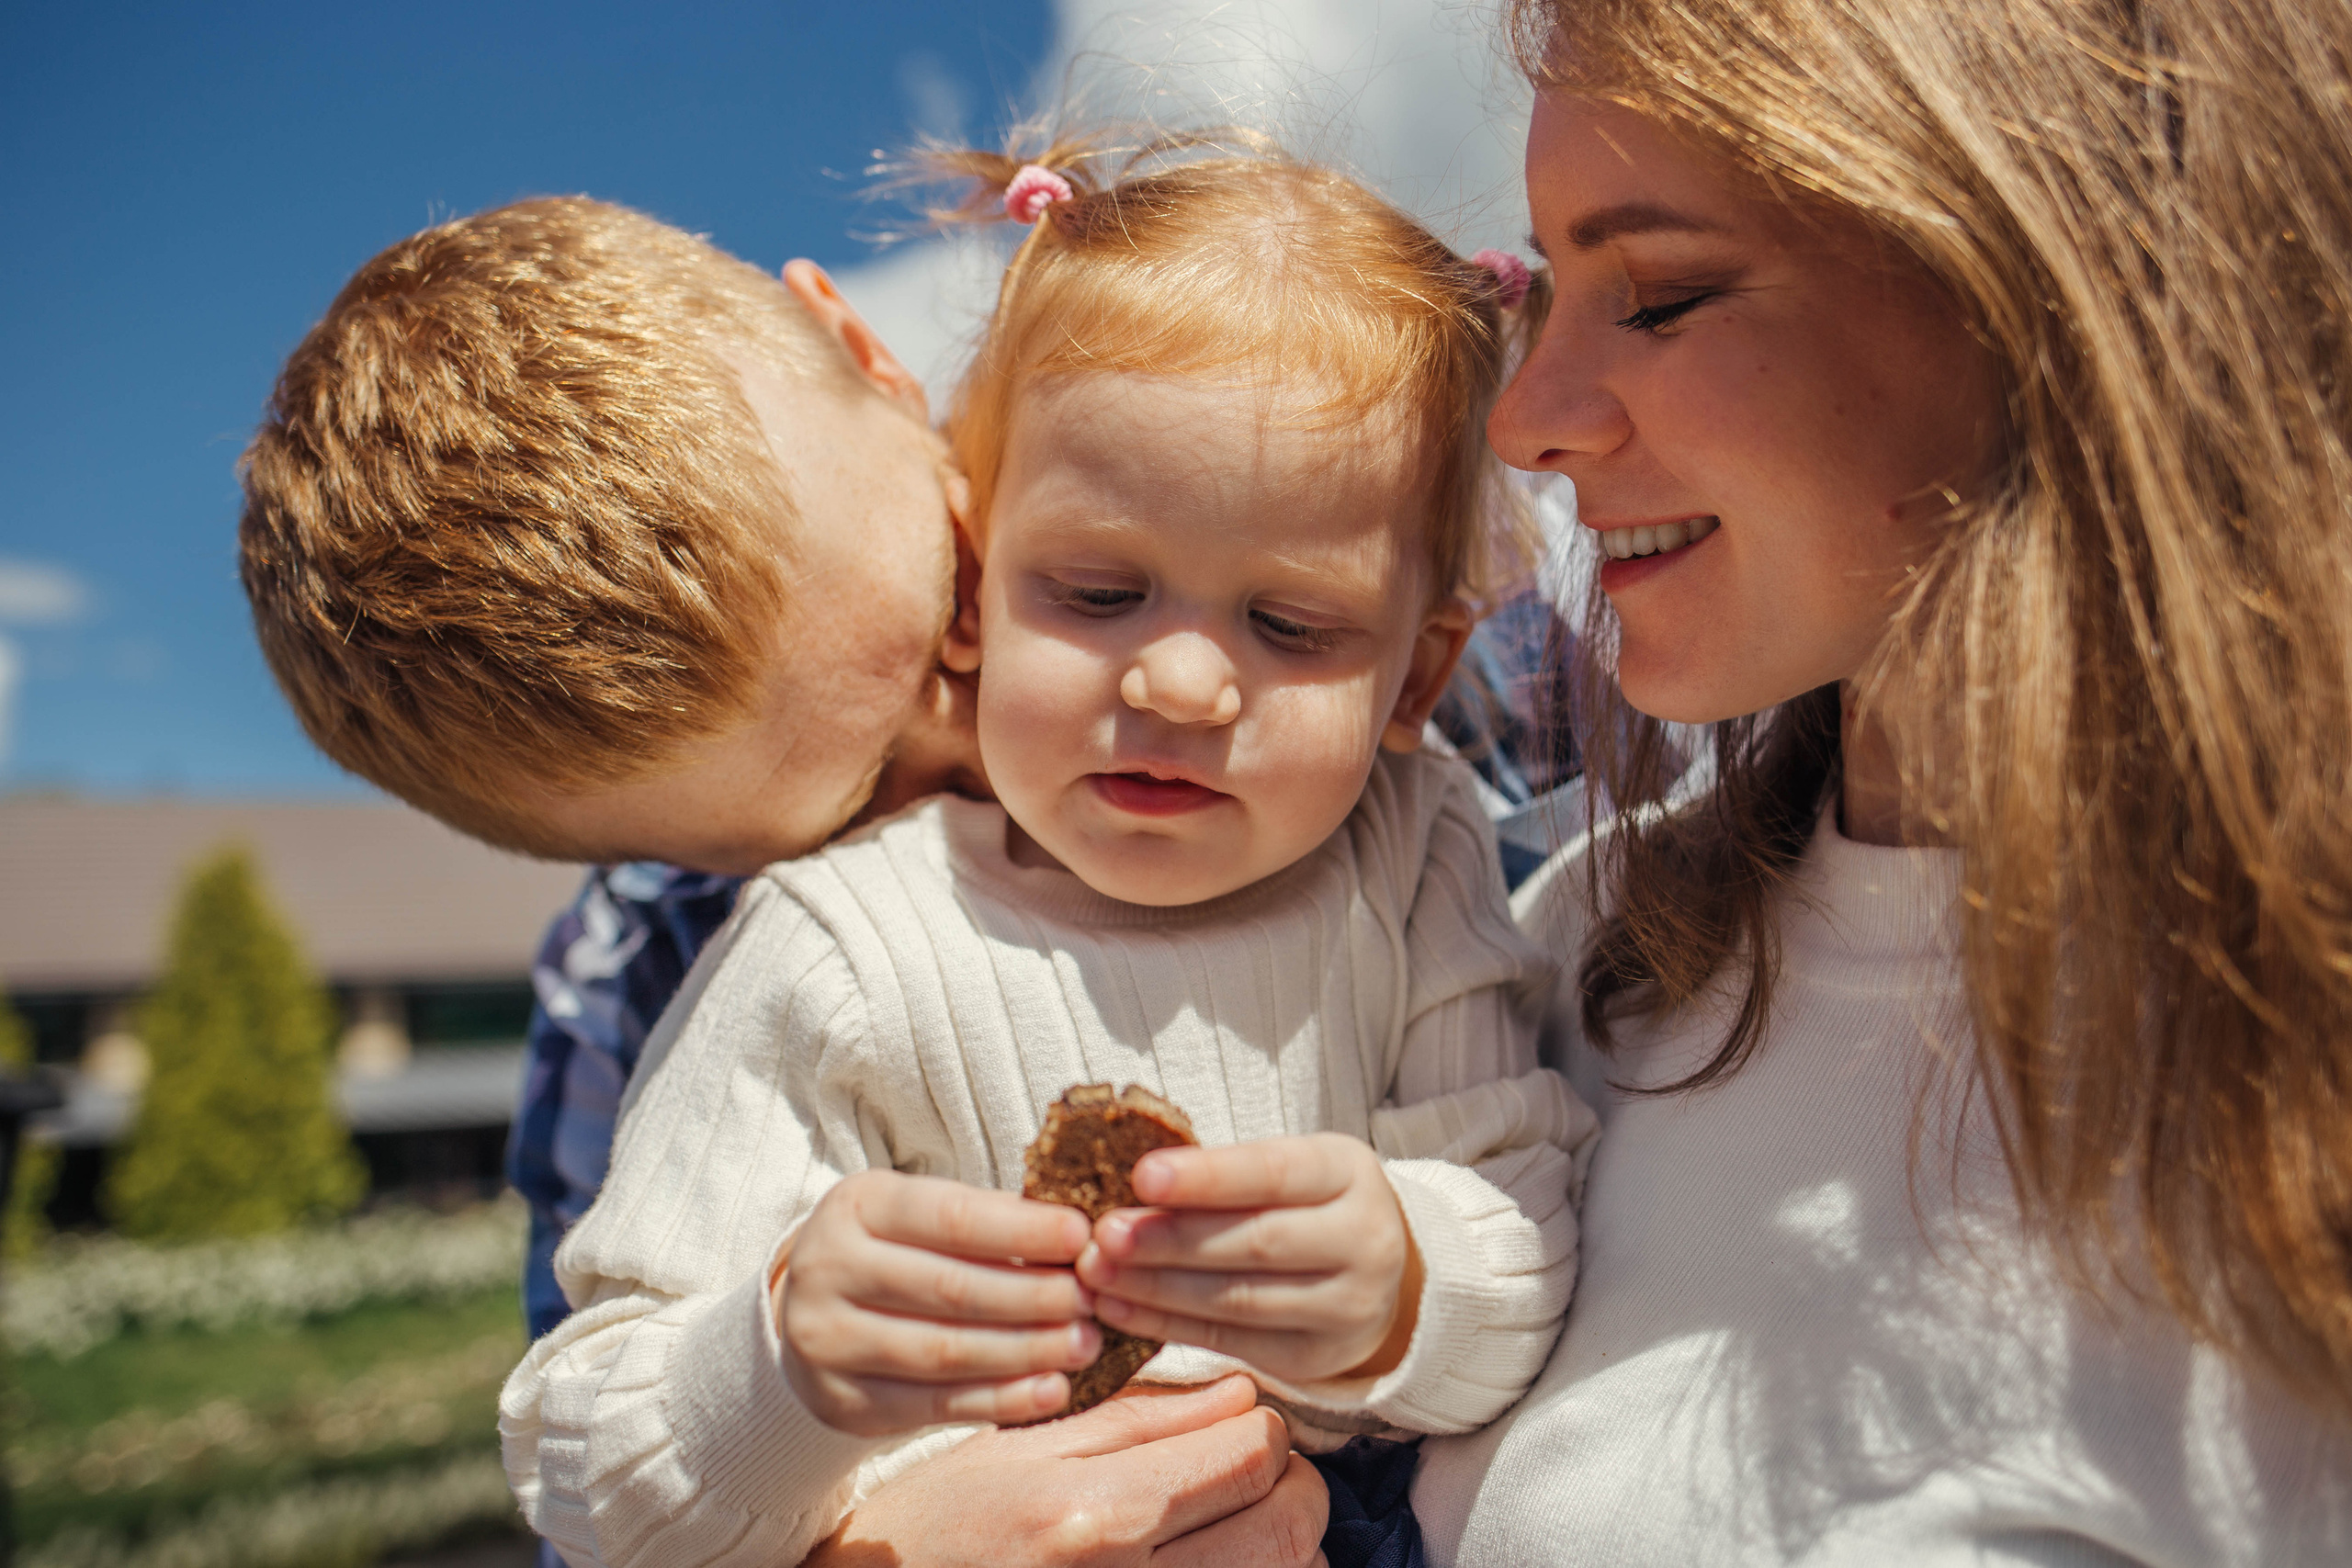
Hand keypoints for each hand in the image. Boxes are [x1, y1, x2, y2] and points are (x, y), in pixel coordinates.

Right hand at [779, 1169, 1100, 1434]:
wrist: (809, 1311)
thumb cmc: (893, 1250)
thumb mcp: (920, 1213)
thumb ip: (987, 1221)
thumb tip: (1080, 1240)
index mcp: (857, 1205)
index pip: (951, 1218)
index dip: (1022, 1230)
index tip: (1082, 1238)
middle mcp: (829, 1269)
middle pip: (951, 1289)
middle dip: (1035, 1297)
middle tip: (1093, 1302)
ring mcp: (828, 1341)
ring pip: (945, 1353)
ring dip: (1026, 1352)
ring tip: (1083, 1345)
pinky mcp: (843, 1401)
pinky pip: (935, 1405)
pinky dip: (1001, 1400)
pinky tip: (1050, 1391)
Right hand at [803, 1375, 1327, 1567]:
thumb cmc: (938, 1526)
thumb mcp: (1022, 1449)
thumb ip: (1140, 1421)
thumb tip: (1241, 1396)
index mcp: (1095, 1513)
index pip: (1249, 1459)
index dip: (1268, 1430)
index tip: (1246, 1422)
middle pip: (1287, 1532)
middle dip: (1292, 1489)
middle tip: (1254, 1471)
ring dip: (1283, 1545)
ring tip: (1230, 1520)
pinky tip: (1211, 1560)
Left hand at [1077, 1133, 1418, 1383]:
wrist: (1381, 1274)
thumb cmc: (1308, 1203)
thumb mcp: (1290, 1168)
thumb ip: (1226, 1174)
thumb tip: (1130, 1183)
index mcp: (1350, 1173)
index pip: (1275, 1173)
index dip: (1208, 1178)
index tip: (1141, 1176)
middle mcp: (1364, 1241)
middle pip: (1256, 1243)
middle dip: (1171, 1239)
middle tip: (1104, 1233)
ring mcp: (1346, 1308)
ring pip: (1239, 1299)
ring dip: (1157, 1287)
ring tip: (1098, 1272)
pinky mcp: (1316, 1358)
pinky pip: (1231, 1341)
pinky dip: (1167, 1325)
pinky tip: (1119, 1306)